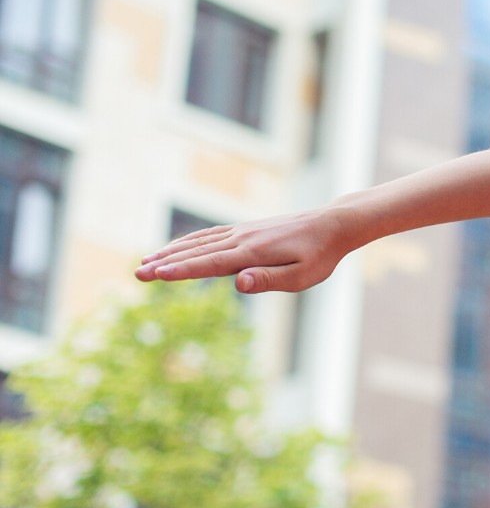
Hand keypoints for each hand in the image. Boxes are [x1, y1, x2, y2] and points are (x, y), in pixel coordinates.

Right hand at [135, 208, 353, 293]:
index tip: (156, 274)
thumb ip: (269, 280)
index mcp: (254, 253)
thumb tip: (238, 282)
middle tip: (136, 273)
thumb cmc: (320, 256)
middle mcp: (243, 238)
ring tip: (146, 261)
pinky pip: (211, 235)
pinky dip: (189, 241)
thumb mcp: (302, 276)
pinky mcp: (247, 229)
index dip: (182, 271)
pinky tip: (177, 248)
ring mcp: (243, 231)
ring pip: (200, 241)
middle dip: (165, 263)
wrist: (334, 224)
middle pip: (197, 252)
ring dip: (171, 251)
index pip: (211, 264)